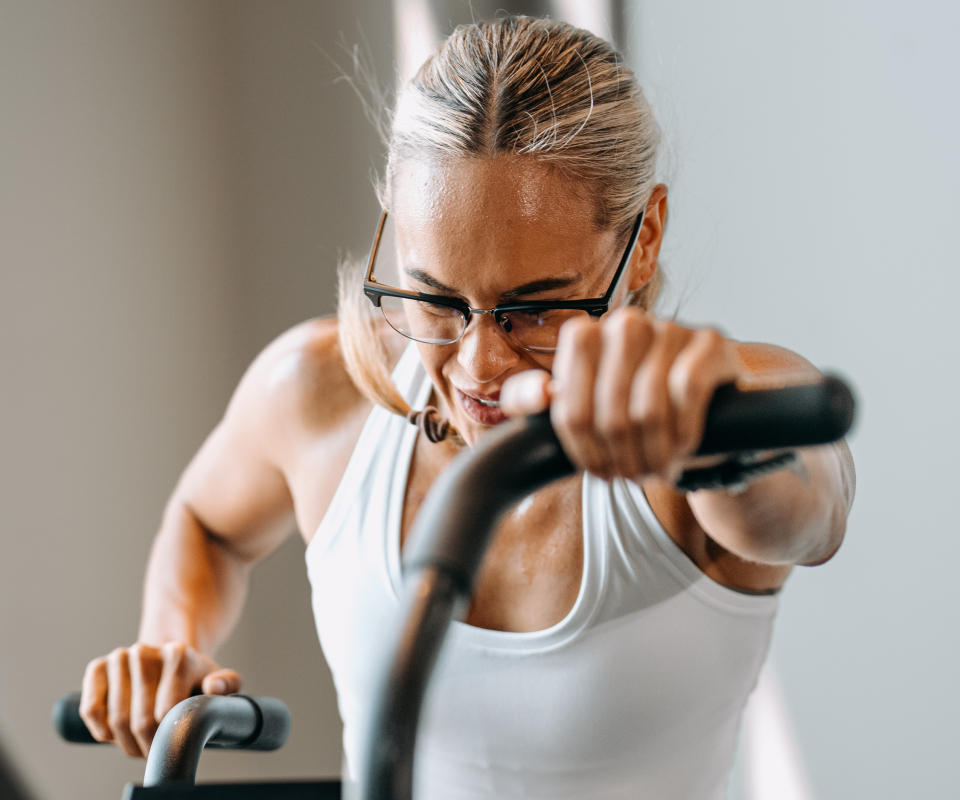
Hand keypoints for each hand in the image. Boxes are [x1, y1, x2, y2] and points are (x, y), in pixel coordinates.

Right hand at [79, 642, 240, 757]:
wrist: (169, 657)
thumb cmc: (195, 677)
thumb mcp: (219, 679)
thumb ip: (227, 684)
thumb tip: (213, 688)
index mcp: (178, 655)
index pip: (165, 714)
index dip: (167, 740)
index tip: (172, 746)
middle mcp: (145, 651)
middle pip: (139, 721)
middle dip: (146, 746)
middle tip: (154, 751)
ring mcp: (120, 657)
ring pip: (114, 719)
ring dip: (125, 742)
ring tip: (139, 743)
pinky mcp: (98, 666)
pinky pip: (90, 709)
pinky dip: (101, 730)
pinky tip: (115, 733)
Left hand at [501, 308, 738, 481]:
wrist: (705, 404)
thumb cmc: (633, 406)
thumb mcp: (582, 405)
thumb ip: (534, 398)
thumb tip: (538, 395)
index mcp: (583, 336)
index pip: (569, 408)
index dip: (583, 450)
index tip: (598, 471)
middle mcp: (624, 324)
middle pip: (610, 413)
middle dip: (621, 456)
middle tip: (632, 476)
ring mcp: (668, 328)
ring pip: (649, 408)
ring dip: (653, 453)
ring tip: (655, 470)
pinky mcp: (709, 341)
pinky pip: (687, 393)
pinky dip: (683, 433)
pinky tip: (682, 450)